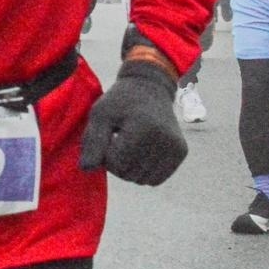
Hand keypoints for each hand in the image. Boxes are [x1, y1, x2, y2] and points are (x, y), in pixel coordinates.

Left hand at [78, 59, 186, 185]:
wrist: (150, 88)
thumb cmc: (120, 102)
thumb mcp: (100, 114)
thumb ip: (92, 141)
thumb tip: (87, 169)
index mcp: (144, 127)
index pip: (116, 163)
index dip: (105, 156)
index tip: (108, 139)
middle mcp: (164, 138)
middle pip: (129, 174)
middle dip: (117, 164)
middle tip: (117, 142)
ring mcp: (175, 147)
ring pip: (142, 180)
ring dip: (130, 169)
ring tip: (129, 147)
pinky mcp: (181, 152)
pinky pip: (156, 179)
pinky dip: (144, 172)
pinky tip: (141, 153)